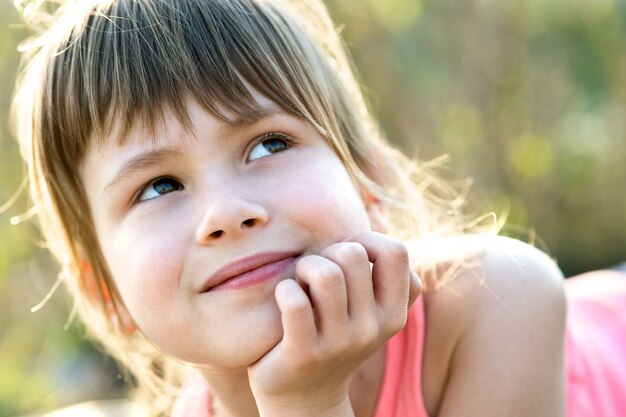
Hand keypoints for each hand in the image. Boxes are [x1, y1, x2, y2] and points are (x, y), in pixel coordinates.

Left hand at [248, 231, 421, 416]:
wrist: (304, 398)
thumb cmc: (332, 337)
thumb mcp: (367, 311)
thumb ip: (380, 274)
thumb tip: (382, 225)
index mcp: (394, 314)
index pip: (396, 251)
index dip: (367, 240)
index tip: (348, 257)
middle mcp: (373, 329)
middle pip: (352, 254)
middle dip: (328, 252)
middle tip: (316, 273)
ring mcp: (339, 344)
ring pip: (325, 274)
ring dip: (304, 268)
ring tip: (300, 283)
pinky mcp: (303, 353)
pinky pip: (294, 301)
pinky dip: (285, 290)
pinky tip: (285, 298)